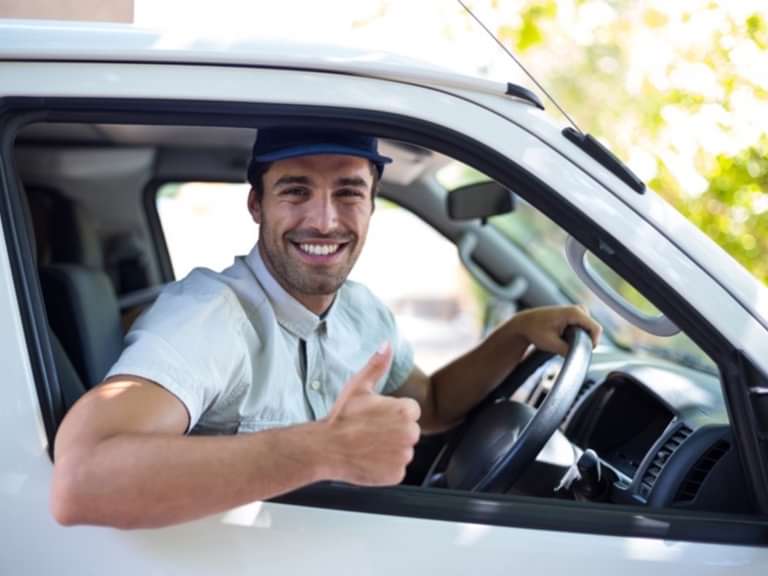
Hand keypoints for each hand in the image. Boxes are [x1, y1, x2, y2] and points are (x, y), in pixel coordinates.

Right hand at [322, 342, 420, 485]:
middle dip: (394, 431)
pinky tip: (369, 459)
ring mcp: (404, 456)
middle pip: (409, 431)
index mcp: (405, 411)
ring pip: (403, 450)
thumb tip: (387, 344)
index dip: (392, 413)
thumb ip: (377, 365)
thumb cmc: (341, 417)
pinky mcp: (397, 475)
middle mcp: (410, 434)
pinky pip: (396, 469)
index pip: (410, 411)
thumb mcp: (359, 386)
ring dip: (390, 449)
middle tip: (370, 431)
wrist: (326, 448)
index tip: (376, 417)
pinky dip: (385, 467)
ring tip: (368, 444)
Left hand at [508, 305, 601, 355]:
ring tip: (562, 340)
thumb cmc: (534, 330)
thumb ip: (567, 350)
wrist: (525, 323)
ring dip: (579, 339)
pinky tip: (563, 337)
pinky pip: (585, 329)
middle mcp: (578, 309)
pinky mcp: (576, 315)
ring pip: (589, 330)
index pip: (596, 329)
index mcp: (574, 313)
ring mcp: (578, 310)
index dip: (593, 343)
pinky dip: (577, 335)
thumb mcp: (550, 344)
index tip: (582, 352)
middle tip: (566, 346)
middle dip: (584, 341)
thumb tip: (579, 356)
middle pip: (593, 330)